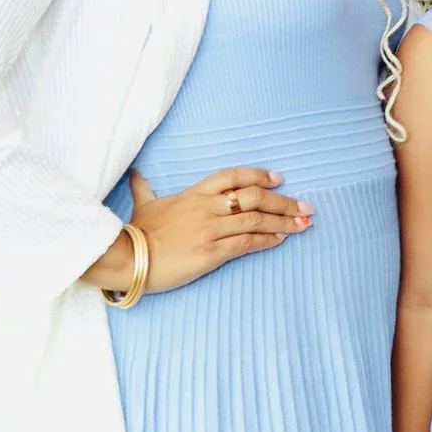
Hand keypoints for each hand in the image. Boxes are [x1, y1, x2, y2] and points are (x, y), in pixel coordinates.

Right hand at [107, 166, 310, 296]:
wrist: (126, 257)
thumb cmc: (136, 232)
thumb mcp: (143, 204)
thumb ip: (145, 188)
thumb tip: (137, 174)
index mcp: (194, 193)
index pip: (233, 176)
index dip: (259, 175)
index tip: (279, 179)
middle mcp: (206, 207)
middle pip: (254, 197)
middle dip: (283, 201)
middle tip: (305, 206)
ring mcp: (210, 229)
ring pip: (255, 220)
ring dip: (283, 222)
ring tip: (303, 224)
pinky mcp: (210, 253)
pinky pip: (245, 243)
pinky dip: (266, 240)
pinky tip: (280, 240)